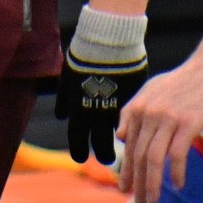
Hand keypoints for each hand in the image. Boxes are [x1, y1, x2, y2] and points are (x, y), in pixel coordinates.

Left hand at [59, 44, 148, 166]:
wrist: (108, 42)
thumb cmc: (85, 56)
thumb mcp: (69, 78)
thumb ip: (66, 99)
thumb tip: (63, 115)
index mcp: (79, 111)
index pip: (77, 141)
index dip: (80, 152)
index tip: (82, 157)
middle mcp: (97, 116)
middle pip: (101, 145)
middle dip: (105, 155)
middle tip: (109, 160)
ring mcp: (118, 109)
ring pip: (121, 136)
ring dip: (124, 144)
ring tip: (128, 148)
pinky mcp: (137, 100)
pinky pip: (136, 119)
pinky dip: (136, 124)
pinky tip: (140, 127)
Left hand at [115, 54, 202, 202]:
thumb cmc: (184, 81)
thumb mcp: (152, 91)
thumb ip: (134, 112)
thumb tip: (120, 136)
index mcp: (138, 108)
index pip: (128, 146)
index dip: (126, 169)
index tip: (125, 187)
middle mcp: (148, 114)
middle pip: (138, 155)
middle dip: (136, 182)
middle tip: (138, 201)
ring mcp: (167, 119)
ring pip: (153, 159)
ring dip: (152, 183)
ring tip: (153, 199)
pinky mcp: (187, 123)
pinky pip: (177, 154)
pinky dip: (176, 172)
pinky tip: (178, 185)